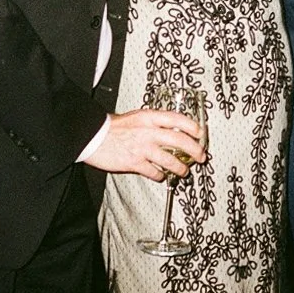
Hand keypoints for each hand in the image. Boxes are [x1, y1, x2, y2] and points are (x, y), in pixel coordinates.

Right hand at [82, 108, 207, 180]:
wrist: (92, 135)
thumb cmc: (112, 127)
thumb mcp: (136, 117)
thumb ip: (153, 122)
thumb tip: (170, 129)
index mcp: (149, 117)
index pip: (177, 119)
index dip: (192, 126)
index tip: (201, 133)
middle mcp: (148, 131)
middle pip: (180, 141)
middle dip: (195, 150)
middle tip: (201, 156)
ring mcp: (142, 148)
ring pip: (170, 160)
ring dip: (180, 168)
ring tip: (184, 172)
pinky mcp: (134, 162)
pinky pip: (153, 171)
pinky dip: (159, 175)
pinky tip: (161, 175)